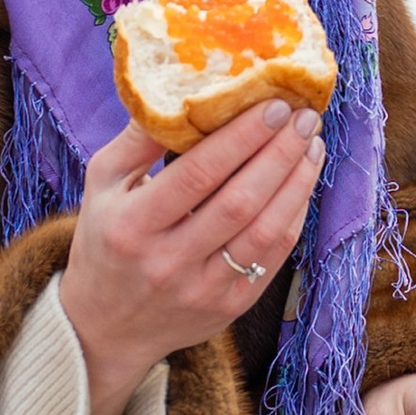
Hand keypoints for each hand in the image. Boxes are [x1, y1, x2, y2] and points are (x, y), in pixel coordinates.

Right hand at [58, 101, 325, 414]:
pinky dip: (294, 215)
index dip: (242, 137)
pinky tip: (302, 182)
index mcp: (132, 226)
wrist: (104, 327)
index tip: (274, 105)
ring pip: (265, 232)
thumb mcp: (102, 184)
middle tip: (306, 117)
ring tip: (313, 145)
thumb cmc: (105, 239)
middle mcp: (167, 262)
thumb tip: (182, 87)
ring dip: (297, 183)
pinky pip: (273, 257)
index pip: (197, 174)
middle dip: (280, 154)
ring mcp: (202, 290)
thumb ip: (138, 137)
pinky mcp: (230, 308)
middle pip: (239, 202)